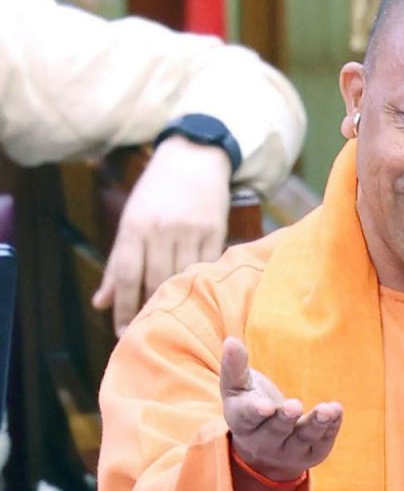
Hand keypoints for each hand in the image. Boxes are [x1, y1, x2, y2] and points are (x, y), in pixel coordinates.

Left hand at [91, 136, 231, 334]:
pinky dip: (198, 282)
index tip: (122, 333)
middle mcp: (161, 228)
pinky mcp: (215, 229)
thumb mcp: (130, 219)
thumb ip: (117, 262)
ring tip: (170, 318)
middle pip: (154, 281)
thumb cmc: (157, 191)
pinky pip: (205, 266)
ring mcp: (190, 229)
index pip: (127, 276)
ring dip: (175, 300)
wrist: (195, 157)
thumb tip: (101, 302)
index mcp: (135, 225)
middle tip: (147, 332)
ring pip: (182, 276)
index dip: (124, 309)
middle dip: (148, 310)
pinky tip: (194, 295)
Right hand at [219, 336, 342, 482]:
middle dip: (285, 419)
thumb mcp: (238, 389)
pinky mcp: (312, 453)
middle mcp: (264, 442)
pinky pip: (322, 441)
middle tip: (294, 406)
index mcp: (243, 424)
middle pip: (276, 431)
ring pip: (303, 438)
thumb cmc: (249, 408)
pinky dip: (331, 427)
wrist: (264, 449)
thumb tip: (231, 341)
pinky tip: (336, 410)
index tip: (264, 406)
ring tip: (327, 410)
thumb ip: (234, 367)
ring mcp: (289, 451)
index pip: (247, 418)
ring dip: (316, 424)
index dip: (256, 411)